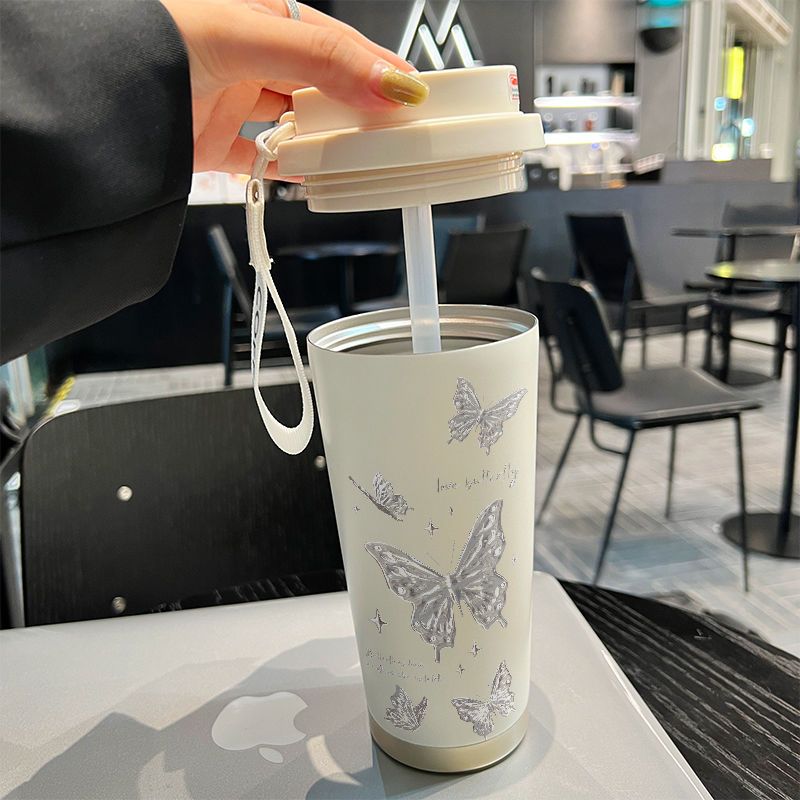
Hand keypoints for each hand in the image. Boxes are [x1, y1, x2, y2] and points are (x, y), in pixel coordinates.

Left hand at [159, 0, 428, 175]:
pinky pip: (261, 160)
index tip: (412, 94)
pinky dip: (286, 171)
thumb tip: (390, 85)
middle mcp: (246, 55)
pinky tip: (309, 176)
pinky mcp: (212, 142)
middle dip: (356, 110)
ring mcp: (229, 100)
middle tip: (392, 133)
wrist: (88, 105)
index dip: (374, 68)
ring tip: (359, 158)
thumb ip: (323, 60)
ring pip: (294, 125)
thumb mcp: (247, 37)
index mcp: (258, 14)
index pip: (334, 43)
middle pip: (319, 87)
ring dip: (324, 144)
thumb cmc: (150, 44)